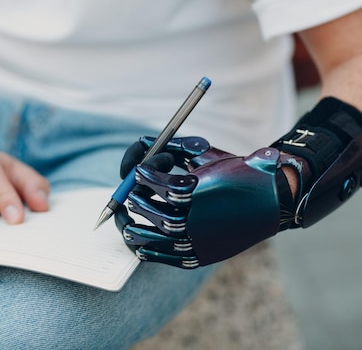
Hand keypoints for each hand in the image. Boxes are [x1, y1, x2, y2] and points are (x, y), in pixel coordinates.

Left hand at [115, 136, 303, 267]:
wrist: (275, 198)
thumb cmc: (238, 170)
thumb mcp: (206, 154)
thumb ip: (173, 148)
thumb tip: (143, 142)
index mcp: (197, 189)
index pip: (159, 184)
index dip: (145, 175)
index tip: (138, 171)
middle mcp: (197, 216)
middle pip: (155, 211)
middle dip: (139, 201)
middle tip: (132, 195)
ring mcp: (201, 238)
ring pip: (158, 236)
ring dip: (136, 228)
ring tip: (125, 220)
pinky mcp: (204, 254)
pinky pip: (169, 257)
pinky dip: (151, 252)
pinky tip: (139, 245)